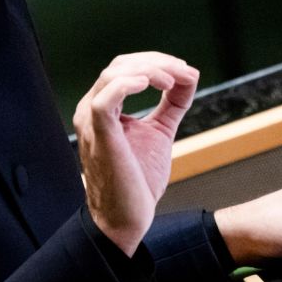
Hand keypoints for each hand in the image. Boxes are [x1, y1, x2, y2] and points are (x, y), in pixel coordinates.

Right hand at [73, 52, 198, 255]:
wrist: (126, 219)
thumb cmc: (137, 179)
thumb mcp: (160, 131)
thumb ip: (172, 104)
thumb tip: (190, 76)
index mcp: (103, 107)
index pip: (125, 67)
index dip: (157, 62)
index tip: (186, 71)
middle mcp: (91, 110)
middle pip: (121, 65)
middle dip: (157, 62)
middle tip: (185, 72)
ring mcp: (91, 122)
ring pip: (113, 74)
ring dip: (149, 70)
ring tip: (173, 82)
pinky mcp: (99, 136)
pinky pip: (106, 99)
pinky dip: (130, 84)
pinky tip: (153, 85)